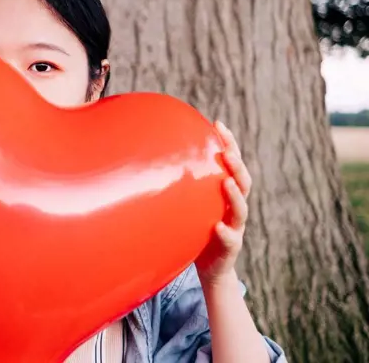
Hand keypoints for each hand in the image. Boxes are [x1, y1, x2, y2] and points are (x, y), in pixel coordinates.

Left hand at [195, 121, 251, 286]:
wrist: (210, 270)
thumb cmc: (197, 231)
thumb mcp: (190, 205)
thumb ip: (183, 185)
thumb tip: (151, 156)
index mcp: (227, 195)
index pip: (232, 164)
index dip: (229, 144)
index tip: (218, 124)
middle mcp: (234, 209)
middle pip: (243, 182)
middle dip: (237, 165)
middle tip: (227, 151)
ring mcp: (235, 228)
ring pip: (241, 210)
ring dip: (235, 194)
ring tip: (227, 182)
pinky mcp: (230, 249)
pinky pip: (230, 241)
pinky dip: (225, 233)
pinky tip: (217, 227)